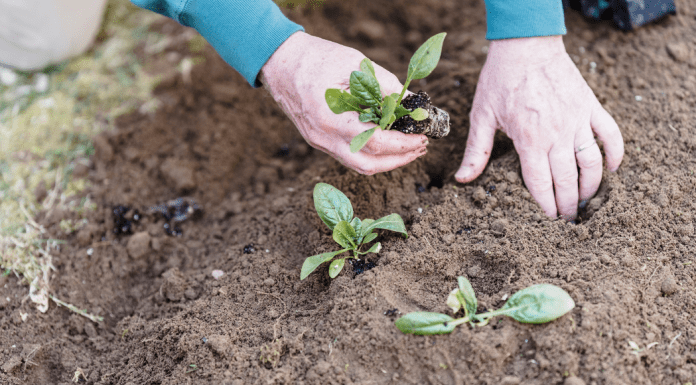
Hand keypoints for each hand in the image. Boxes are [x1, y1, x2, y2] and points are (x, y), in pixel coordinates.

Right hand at [260, 32, 426, 174]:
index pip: (375, 143)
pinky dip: (371, 153)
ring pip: (358, 165)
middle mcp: (324, 137)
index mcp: (331, 119)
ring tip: (408, 147)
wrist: (279, 62)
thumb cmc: (316, 59)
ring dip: (386, 160)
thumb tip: (412, 105)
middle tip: (420, 147)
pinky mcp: (318, 140)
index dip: (403, 145)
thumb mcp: (355, 65)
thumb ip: (385, 86)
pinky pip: (349, 155)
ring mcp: (319, 142)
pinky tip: (386, 141)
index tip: (422, 138)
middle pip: (367, 165)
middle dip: (398, 160)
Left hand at [455, 36, 623, 219]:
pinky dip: (615, 154)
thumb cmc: (500, 80)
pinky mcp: (591, 107)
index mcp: (529, 140)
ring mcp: (577, 120)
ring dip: (591, 186)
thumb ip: (476, 151)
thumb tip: (461, 179)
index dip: (545, 205)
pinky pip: (611, 134)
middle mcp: (556, 134)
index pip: (540, 183)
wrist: (525, 46)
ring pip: (592, 162)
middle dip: (568, 205)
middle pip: (567, 180)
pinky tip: (611, 170)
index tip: (548, 220)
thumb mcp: (482, 116)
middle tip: (568, 220)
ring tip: (586, 201)